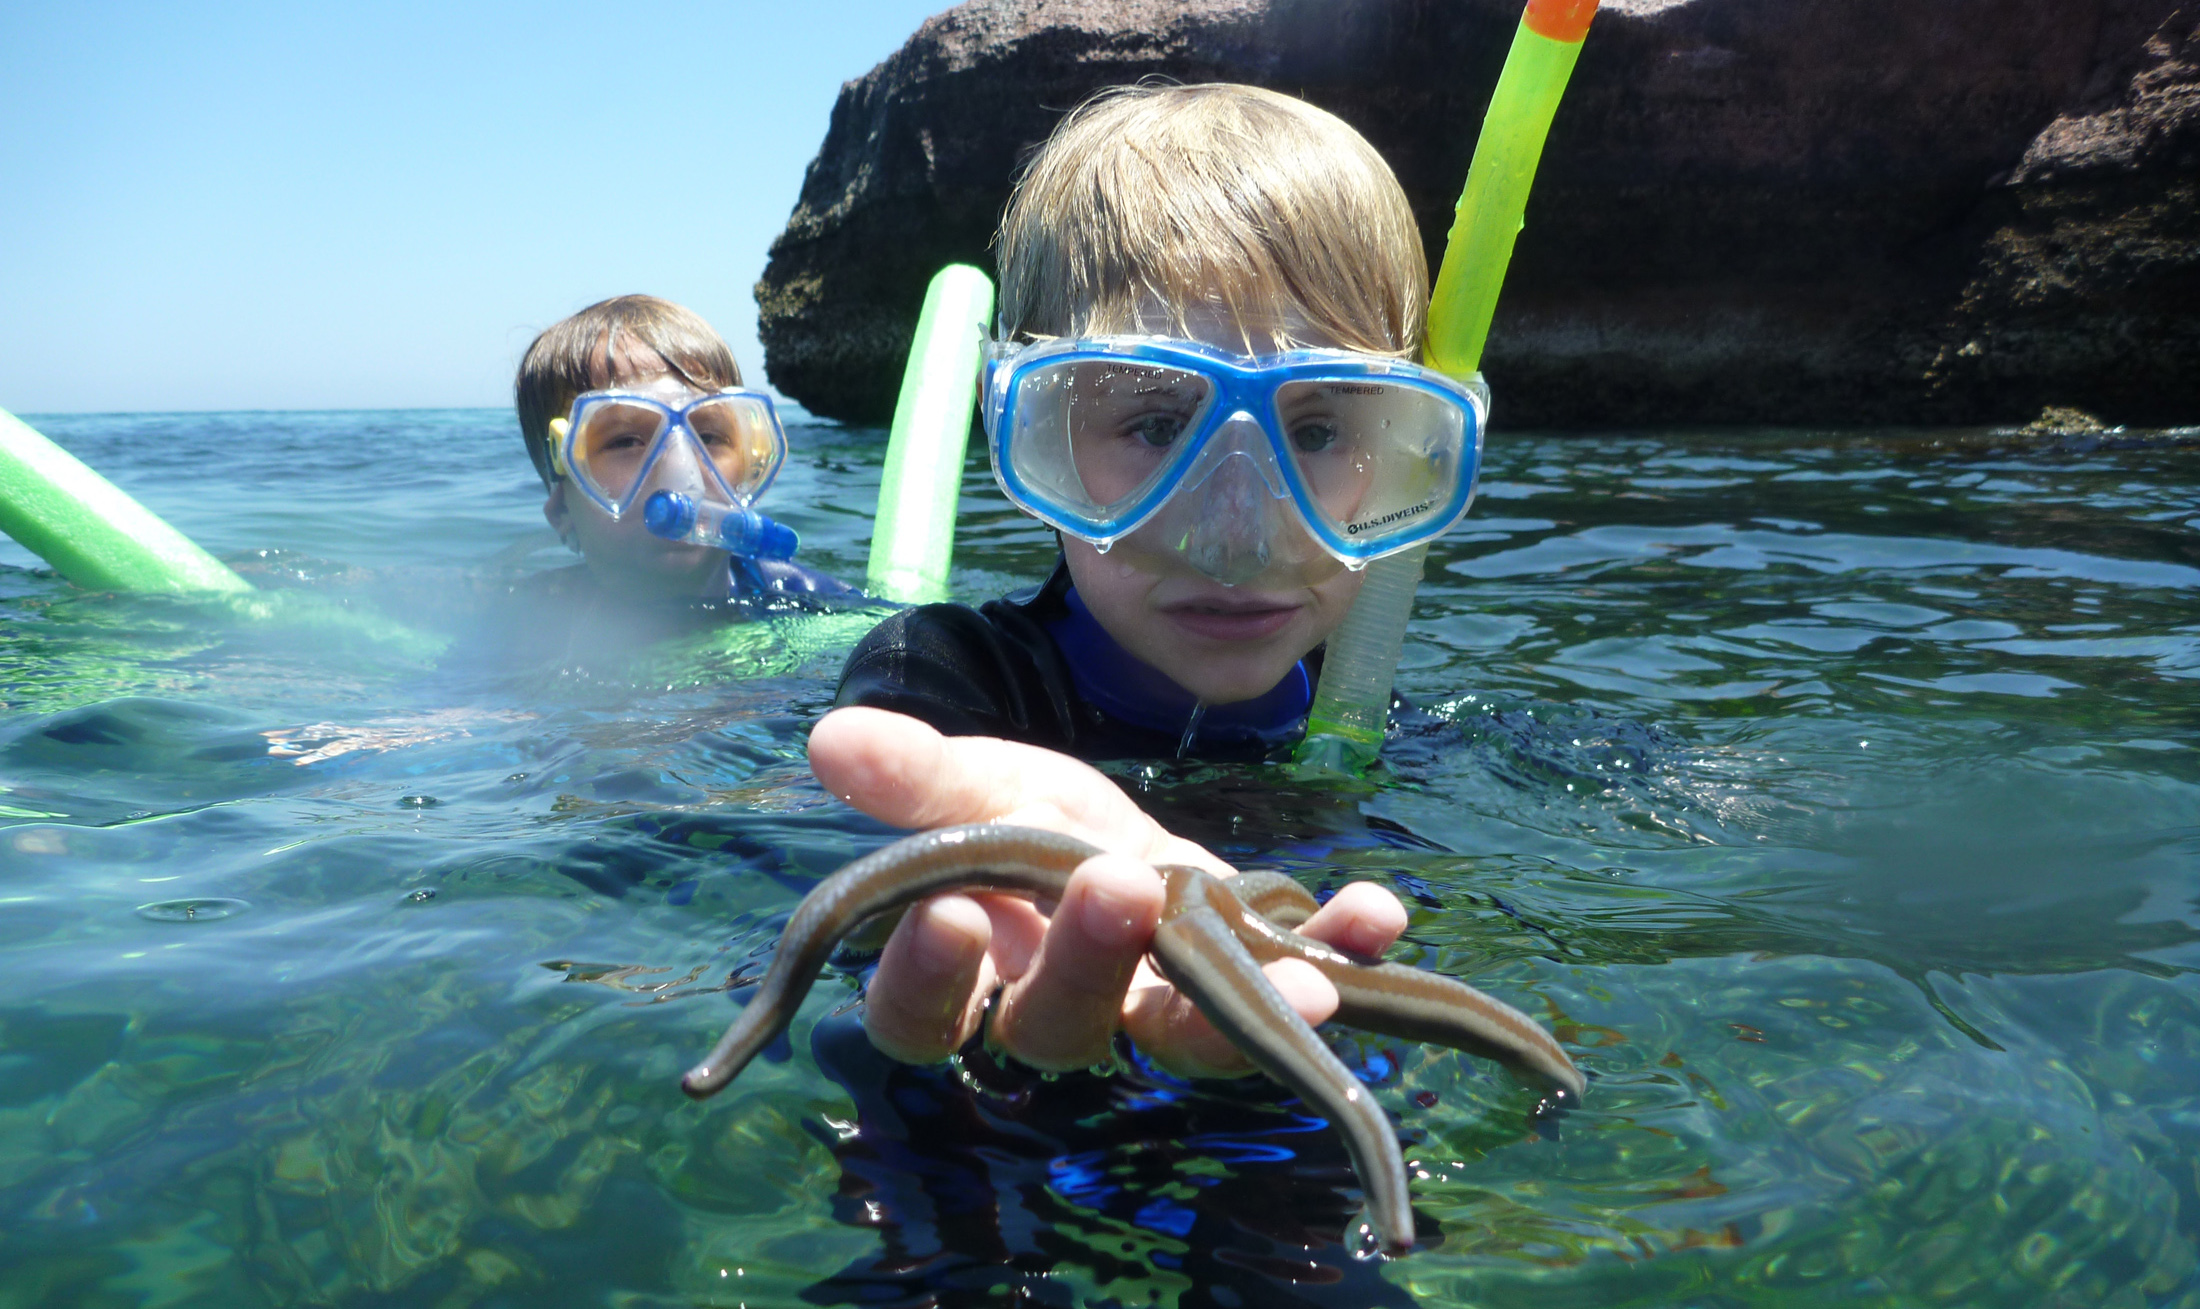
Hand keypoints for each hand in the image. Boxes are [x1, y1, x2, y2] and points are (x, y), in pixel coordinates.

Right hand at [806, 706, 1409, 1076]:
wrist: (1119, 833)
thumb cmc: (1026, 828)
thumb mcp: (977, 785)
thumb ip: (914, 776)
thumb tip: (832, 735)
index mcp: (970, 975)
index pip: (923, 1016)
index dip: (932, 979)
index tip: (955, 912)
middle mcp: (1061, 1017)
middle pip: (1060, 1027)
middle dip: (1093, 961)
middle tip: (1122, 886)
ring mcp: (1156, 1014)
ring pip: (1181, 1040)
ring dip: (1244, 1012)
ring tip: (1306, 982)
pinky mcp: (1242, 990)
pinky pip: (1293, 986)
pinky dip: (1337, 950)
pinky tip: (1376, 912)